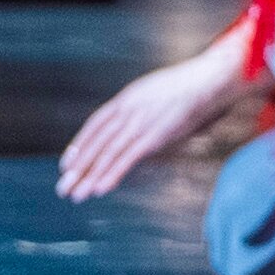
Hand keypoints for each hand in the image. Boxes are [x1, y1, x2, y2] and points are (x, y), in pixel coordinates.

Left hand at [58, 27, 253, 202]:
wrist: (210, 79)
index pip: (95, 124)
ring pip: (107, 153)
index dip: (79, 145)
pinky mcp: (154, 136)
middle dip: (78, 168)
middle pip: (96, 143)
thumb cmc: (191, 85)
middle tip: (63, 188)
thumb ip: (145, 107)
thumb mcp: (159, 90)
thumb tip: (138, 123)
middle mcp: (128, 110)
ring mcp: (140, 123)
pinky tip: (100, 188)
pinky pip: (127, 158)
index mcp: (128, 97)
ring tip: (76, 195)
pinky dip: (112, 173)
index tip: (66, 163)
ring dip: (89, 176)